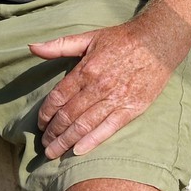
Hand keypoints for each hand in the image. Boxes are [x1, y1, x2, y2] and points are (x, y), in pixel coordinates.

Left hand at [29, 0, 190, 159]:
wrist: (159, 41)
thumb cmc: (122, 38)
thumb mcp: (89, 37)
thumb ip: (59, 45)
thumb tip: (32, 47)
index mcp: (85, 70)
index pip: (57, 98)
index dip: (45, 114)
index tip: (40, 124)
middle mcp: (98, 86)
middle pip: (68, 115)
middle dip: (52, 133)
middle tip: (44, 144)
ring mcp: (116, 99)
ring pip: (84, 125)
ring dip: (65, 141)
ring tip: (53, 153)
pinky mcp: (132, 108)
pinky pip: (108, 129)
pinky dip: (92, 141)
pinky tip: (78, 151)